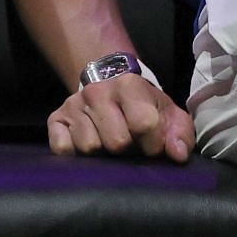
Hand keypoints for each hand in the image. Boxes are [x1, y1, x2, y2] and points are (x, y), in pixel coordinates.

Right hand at [47, 74, 192, 162]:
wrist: (109, 81)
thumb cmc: (143, 104)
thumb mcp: (168, 113)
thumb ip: (180, 133)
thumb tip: (176, 155)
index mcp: (128, 85)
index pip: (143, 124)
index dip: (153, 143)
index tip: (152, 145)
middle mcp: (97, 91)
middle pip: (116, 142)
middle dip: (127, 150)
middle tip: (130, 144)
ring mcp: (73, 104)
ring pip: (90, 147)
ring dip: (103, 153)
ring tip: (109, 142)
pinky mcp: (55, 118)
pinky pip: (62, 148)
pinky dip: (75, 153)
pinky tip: (88, 144)